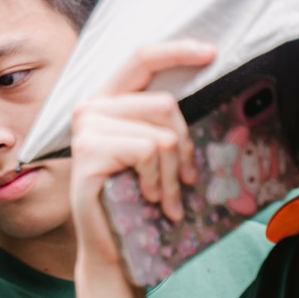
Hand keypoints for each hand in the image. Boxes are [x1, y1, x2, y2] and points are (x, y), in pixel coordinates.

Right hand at [68, 40, 218, 271]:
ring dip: (172, 175)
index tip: (211, 52)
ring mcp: (86, 128)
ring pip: (161, 135)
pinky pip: (148, 152)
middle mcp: (90, 107)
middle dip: (184, 147)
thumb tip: (212, 92)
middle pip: (164, 104)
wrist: (112, 246)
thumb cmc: (135, 199)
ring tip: (163, 197)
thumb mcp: (154, 152)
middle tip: (185, 180)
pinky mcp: (88, 152)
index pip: (142, 59)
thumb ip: (165, 123)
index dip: (177, 51)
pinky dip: (156, 180)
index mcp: (108, 100)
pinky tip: (145, 196)